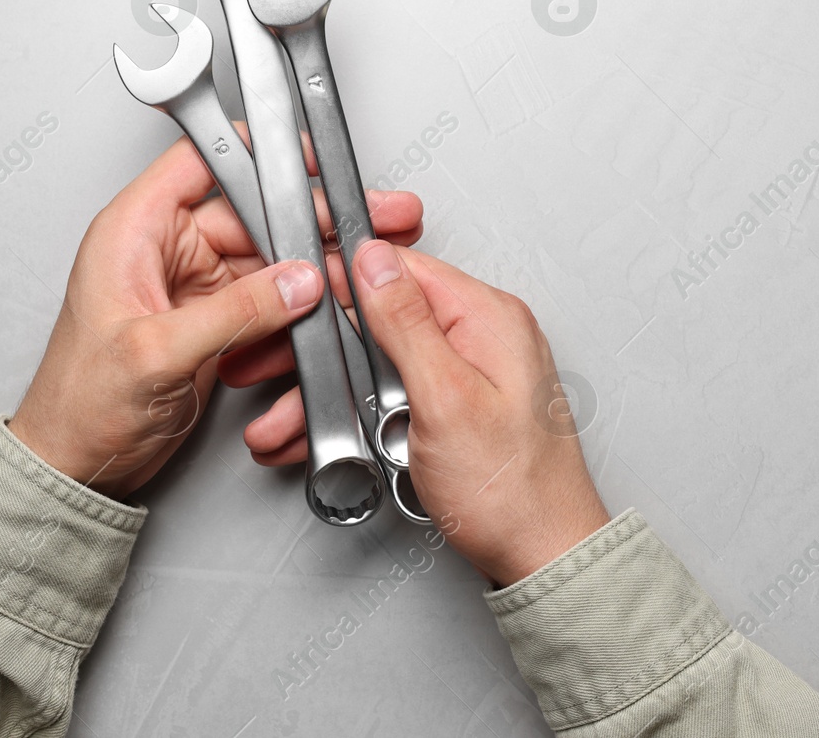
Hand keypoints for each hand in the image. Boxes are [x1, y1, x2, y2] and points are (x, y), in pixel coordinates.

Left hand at [9, 136, 422, 498]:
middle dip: (313, 221)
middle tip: (364, 226)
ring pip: (272, 259)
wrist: (76, 466)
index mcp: (135, 230)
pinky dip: (299, 313)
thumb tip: (297, 281)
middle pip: (255, 212)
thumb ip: (234, 312)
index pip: (202, 160)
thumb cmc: (79, 404)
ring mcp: (195, 286)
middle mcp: (168, 249)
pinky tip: (323, 321)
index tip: (310, 159)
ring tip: (354, 283)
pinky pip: (271, 302)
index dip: (259, 152)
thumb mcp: (155, 352)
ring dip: (315, 271)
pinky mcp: (216, 321)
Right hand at [245, 242, 608, 585]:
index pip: (401, 269)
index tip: (296, 304)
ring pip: (380, 364)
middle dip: (323, 354)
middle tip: (275, 374)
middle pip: (382, 319)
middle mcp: (482, 336)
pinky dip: (359, 417)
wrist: (544, 557)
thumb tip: (374, 260)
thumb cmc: (511, 490)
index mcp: (488, 317)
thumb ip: (405, 322)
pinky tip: (327, 439)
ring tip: (287, 425)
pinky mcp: (458, 407)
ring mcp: (470, 372)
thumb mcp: (445, 397)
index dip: (342, 282)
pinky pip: (396, 396)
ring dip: (330, 395)